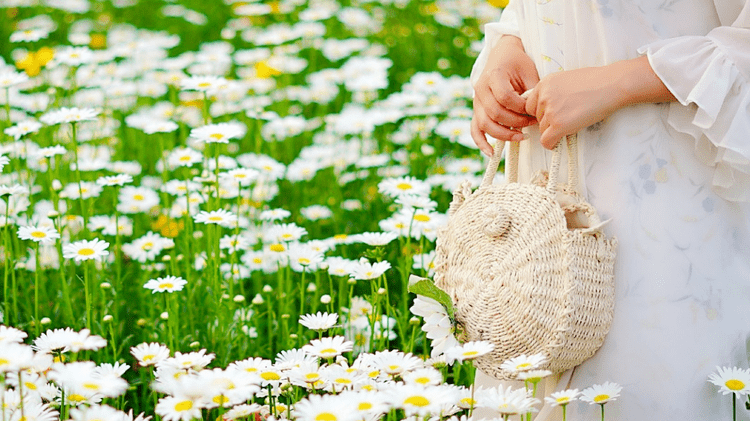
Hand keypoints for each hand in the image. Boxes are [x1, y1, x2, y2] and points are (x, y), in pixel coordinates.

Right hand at [471, 35, 539, 155]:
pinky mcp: (477, 110)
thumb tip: (537, 113)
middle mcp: (480, 89)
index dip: (520, 108)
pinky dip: (482, 143)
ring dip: (503, 134)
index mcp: (493, 76)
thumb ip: (531, 91)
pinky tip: (491, 153)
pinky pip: (475, 129)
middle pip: (495, 113)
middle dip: (515, 122)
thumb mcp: (528, 71)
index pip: (505, 98)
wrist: (502, 55)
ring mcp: (476, 101)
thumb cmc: (518, 63)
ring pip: (485, 124)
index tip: (533, 110)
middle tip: (532, 123)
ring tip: (520, 137)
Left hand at [524, 56, 676, 148]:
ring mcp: (551, 111)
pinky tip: (558, 142)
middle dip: (547, 121)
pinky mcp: (559, 124)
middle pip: (536, 117)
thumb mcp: (566, 79)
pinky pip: (546, 141)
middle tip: (564, 119)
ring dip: (553, 131)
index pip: (530, 104)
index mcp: (544, 83)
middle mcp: (544, 96)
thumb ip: (553, 91)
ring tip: (570, 125)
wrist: (611, 84)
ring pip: (542, 129)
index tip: (549, 116)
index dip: (540, 112)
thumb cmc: (595, 81)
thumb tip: (547, 106)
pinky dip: (551, 144)